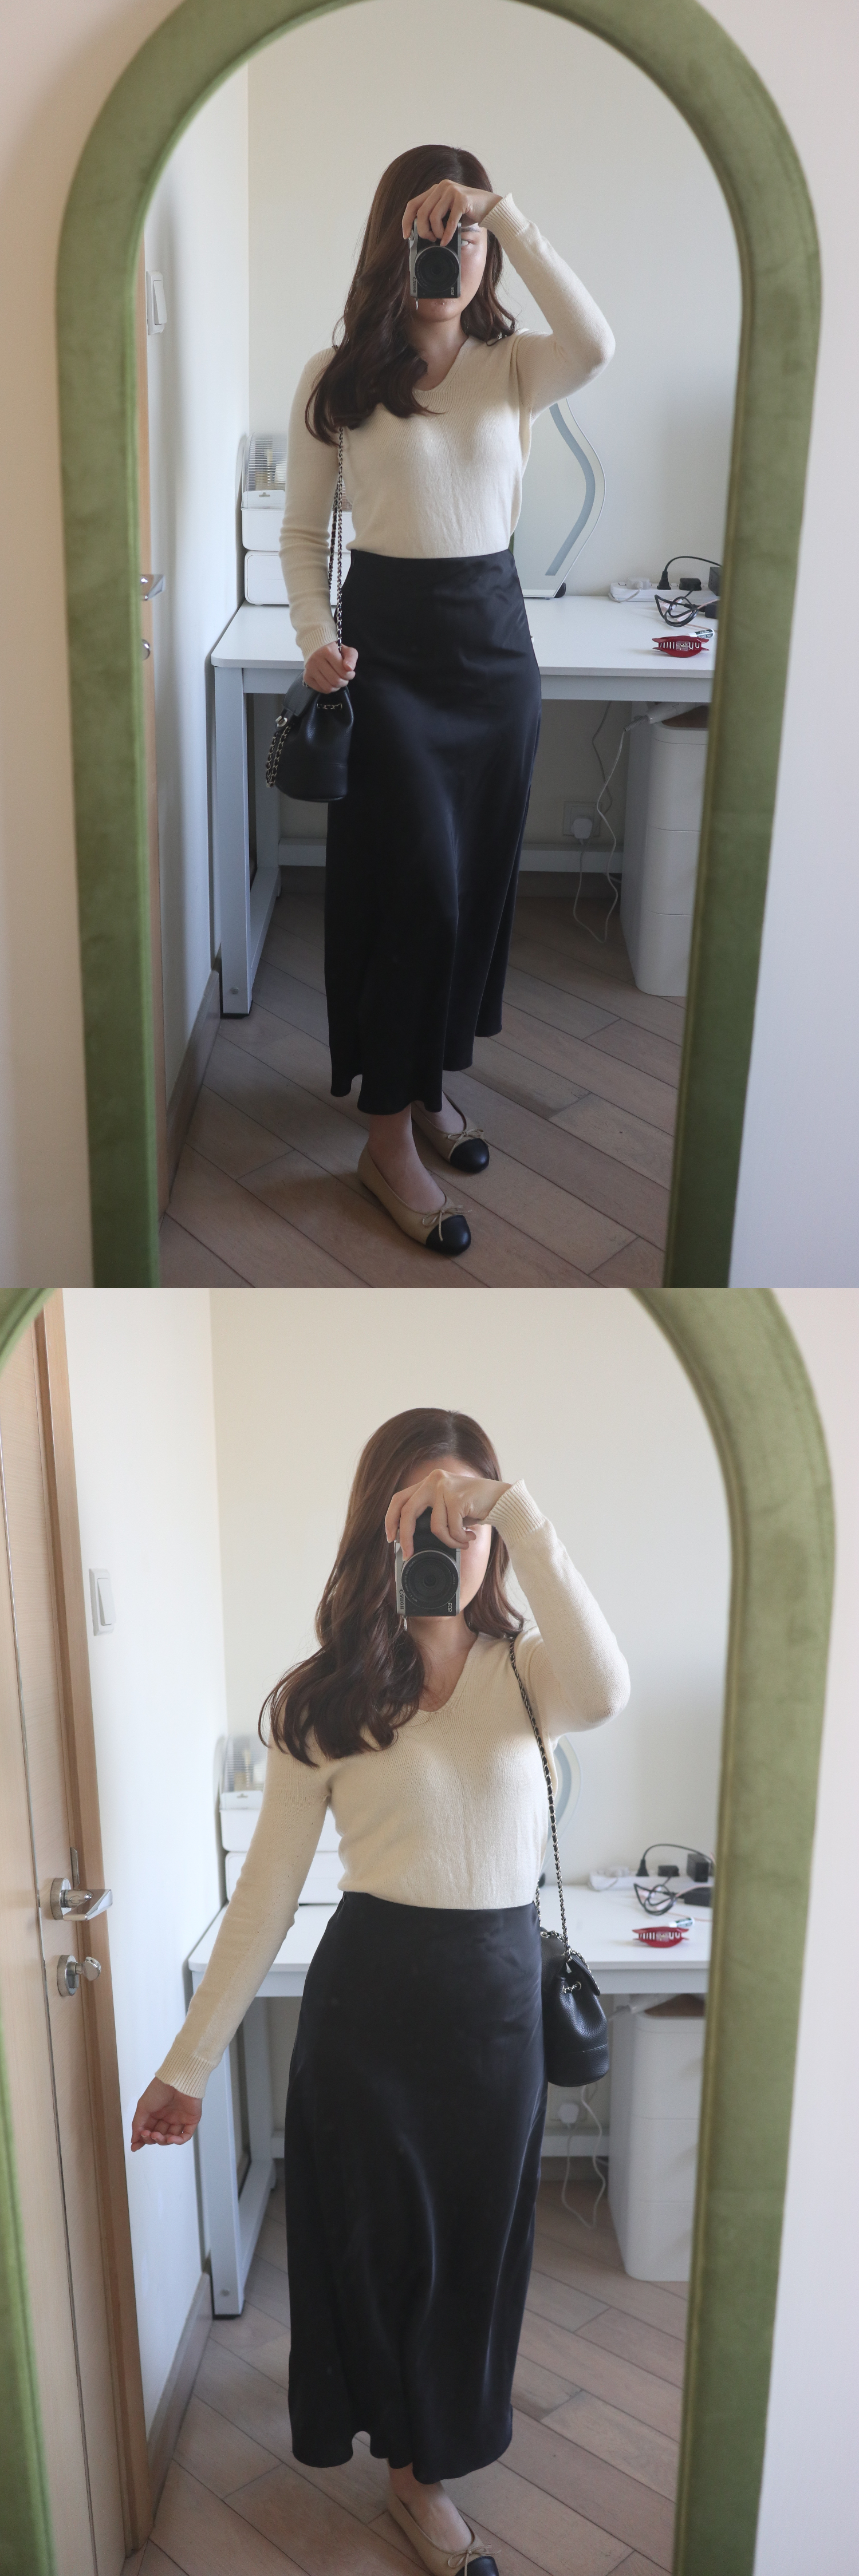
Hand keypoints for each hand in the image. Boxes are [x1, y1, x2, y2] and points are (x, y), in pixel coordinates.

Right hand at [130, 2076, 201, 2149]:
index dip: (142, 2139)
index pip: (148, 2130)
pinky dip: (178, 2141)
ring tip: (157, 2135)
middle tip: (148, 2134)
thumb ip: (137, 2124)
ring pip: (171, 2138)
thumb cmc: (160, 2089)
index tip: (135, 2146)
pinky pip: (185, 2135)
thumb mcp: (143, 2106)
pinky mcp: (191, 2119)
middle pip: (159, 2135)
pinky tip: (170, 2139)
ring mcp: (179, 2118)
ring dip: (163, 2140)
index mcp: (156, 2112)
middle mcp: (167, 2116)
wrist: (178, 2079)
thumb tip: (133, 2140)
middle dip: (152, 2139)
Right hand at [304, 642, 356, 693]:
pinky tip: (329, 681)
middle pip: (336, 681)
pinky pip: (321, 690)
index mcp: (328, 651)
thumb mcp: (347, 651)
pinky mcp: (307, 677)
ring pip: (328, 688)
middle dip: (344, 682)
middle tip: (344, 677)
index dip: (350, 675)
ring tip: (337, 679)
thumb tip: (349, 668)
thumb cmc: (335, 651)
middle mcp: (316, 659)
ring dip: (336, 687)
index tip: (350, 672)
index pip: (343, 672)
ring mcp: (310, 669)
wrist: (317, 650)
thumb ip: (351, 658)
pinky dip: (328, 688)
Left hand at [385, 1467, 509, 1559]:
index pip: (400, 1498)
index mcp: (429, 1481)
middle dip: (405, 1536)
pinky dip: (460, 1539)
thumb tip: (411, 1537)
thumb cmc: (476, 1506)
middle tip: (407, 1552)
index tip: (391, 1537)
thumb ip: (432, 1513)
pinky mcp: (456, 1497)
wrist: (503, 1500)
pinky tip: (470, 1536)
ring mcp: (444, 1487)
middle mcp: (433, 1480)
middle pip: (407, 1510)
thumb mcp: (449, 1507)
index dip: (391, 1519)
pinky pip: (451, 1529)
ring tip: (462, 1542)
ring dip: (449, 1541)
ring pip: (434, 1526)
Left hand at [401, 180, 501, 246]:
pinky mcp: (462, 199)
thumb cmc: (468, 213)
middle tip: (429, 239)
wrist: (490, 208)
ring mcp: (452, 191)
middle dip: (422, 230)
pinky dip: (446, 234)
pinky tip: (446, 241)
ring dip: (435, 233)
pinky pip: (449, 221)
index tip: (406, 235)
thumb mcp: (447, 213)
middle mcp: (442, 187)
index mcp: (435, 189)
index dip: (406, 221)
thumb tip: (419, 232)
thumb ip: (434, 216)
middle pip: (421, 212)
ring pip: (433, 217)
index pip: (413, 204)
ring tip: (441, 238)